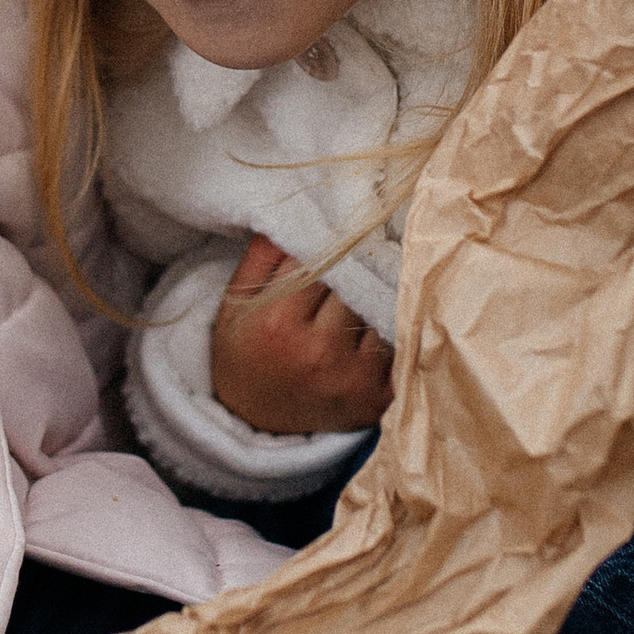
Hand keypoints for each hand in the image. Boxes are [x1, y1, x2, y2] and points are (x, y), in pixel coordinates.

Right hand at [211, 234, 396, 434]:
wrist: (254, 421)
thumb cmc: (245, 353)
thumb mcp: (235, 304)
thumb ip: (263, 256)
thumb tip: (299, 212)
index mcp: (279, 323)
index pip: (324, 263)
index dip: (332, 249)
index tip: (337, 243)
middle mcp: (319, 352)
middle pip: (357, 285)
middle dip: (356, 272)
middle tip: (354, 267)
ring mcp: (353, 378)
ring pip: (382, 311)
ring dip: (377, 299)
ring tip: (363, 297)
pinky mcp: (378, 399)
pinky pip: (398, 347)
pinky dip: (392, 333)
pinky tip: (378, 328)